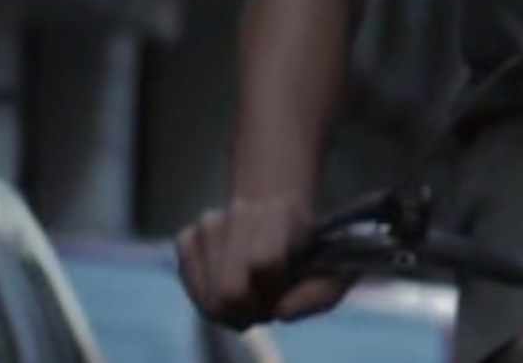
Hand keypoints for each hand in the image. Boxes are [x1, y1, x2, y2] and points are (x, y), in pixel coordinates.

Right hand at [175, 195, 349, 329]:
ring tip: (250, 293)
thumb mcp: (335, 272)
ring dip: (230, 308)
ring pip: (210, 296)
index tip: (284, 288)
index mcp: (281, 212)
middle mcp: (240, 210)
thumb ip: (321, 295)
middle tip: (264, 302)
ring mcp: (209, 221)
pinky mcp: (187, 237)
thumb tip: (280, 312)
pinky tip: (227, 286)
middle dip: (248, 310)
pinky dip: (208, 298)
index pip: (263, 263)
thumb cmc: (308, 251)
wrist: (277, 215)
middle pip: (230, 290)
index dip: (273, 290)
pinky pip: (190, 286)